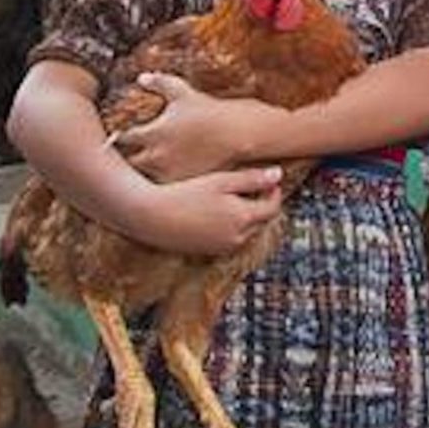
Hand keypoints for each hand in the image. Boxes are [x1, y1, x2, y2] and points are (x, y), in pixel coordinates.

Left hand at [117, 74, 258, 182]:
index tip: (122, 136)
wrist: (237, 133)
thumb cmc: (209, 111)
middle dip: (124, 159)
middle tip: (128, 155)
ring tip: (143, 170)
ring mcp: (168, 173)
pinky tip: (162, 178)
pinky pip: (161, 190)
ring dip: (140, 174)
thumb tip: (141, 77)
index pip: (120, 138)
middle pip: (126, 164)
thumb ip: (159, 83)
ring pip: (142, 179)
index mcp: (151, 133)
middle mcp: (155, 156)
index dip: (118, 137)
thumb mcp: (183, 92)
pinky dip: (158, 185)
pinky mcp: (181, 185)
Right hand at [123, 166, 283, 255]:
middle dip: (260, 204)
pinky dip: (230, 227)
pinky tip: (214, 213)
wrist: (150, 217)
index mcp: (244, 219)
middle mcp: (237, 238)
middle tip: (249, 187)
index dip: (273, 193)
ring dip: (245, 217)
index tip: (268, 181)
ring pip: (246, 232)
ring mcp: (222, 248)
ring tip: (229, 198)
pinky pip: (229, 240)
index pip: (272, 208)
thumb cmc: (185, 194)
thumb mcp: (221, 181)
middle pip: (260, 221)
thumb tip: (278, 174)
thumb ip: (252, 179)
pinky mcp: (207, 253)